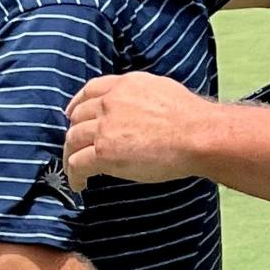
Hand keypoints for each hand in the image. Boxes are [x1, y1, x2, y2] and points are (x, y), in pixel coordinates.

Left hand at [64, 72, 210, 190]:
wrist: (198, 135)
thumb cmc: (191, 118)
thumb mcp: (162, 90)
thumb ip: (140, 95)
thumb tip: (136, 106)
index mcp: (126, 85)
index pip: (91, 89)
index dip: (78, 103)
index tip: (73, 114)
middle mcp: (111, 102)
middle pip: (78, 116)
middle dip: (76, 132)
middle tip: (78, 147)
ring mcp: (105, 127)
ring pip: (73, 140)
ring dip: (71, 155)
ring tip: (76, 169)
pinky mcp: (104, 152)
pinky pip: (77, 164)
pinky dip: (74, 176)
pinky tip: (80, 184)